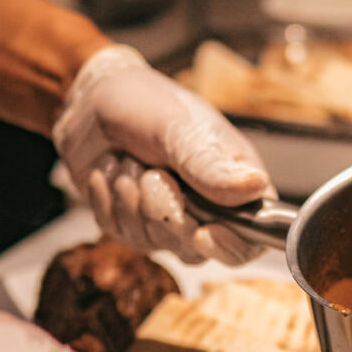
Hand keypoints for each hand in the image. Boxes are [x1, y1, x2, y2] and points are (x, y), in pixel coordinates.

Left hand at [53, 45, 274, 264]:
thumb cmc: (149, 105)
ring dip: (130, 197)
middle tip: (152, 172)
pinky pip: (120, 233)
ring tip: (129, 160)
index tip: (204, 233)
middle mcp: (207, 210)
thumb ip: (211, 165)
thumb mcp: (180, 129)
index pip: (251, 239)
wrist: (96, 102)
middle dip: (164, 210)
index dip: (231, 246)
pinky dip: (107, 199)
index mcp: (235, 187)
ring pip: (151, 241)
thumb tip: (255, 186)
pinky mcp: (134, 225)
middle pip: (194, 249)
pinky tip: (110, 169)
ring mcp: (168, 222)